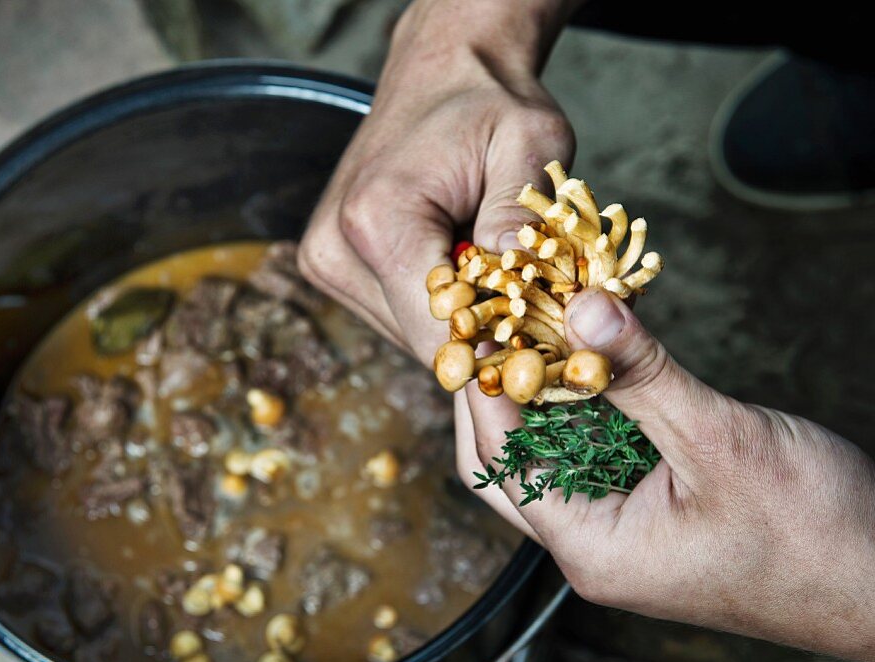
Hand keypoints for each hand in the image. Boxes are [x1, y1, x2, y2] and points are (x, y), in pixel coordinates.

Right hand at [299, 0, 577, 363]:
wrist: (440, 70)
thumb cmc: (486, 100)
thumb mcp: (528, 144)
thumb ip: (521, 224)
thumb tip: (526, 309)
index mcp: (376, 221)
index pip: (439, 334)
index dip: (496, 364)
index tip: (547, 378)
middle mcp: (336, 250)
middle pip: (425, 345)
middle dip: (488, 346)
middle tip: (546, 334)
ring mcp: (327, 262)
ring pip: (414, 338)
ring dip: (466, 330)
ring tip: (510, 293)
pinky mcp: (334, 267)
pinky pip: (401, 317)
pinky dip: (444, 313)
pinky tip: (474, 283)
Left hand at [460, 287, 874, 661]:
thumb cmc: (816, 533)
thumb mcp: (719, 439)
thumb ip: (641, 373)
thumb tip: (578, 307)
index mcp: (592, 550)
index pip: (501, 462)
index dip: (483, 390)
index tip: (476, 323)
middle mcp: (592, 551)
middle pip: (507, 468)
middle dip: (495, 397)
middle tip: (495, 325)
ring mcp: (620, 537)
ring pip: (549, 462)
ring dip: (538, 403)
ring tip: (533, 332)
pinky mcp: (648, 518)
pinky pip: (592, 461)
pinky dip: (582, 415)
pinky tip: (588, 365)